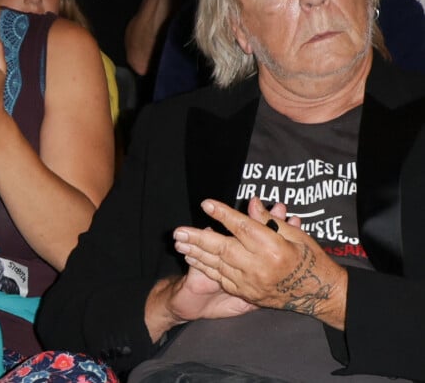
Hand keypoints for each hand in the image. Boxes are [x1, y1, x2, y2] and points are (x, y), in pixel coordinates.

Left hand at [173, 197, 346, 328]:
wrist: (320, 295)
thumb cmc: (310, 258)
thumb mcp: (296, 234)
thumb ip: (270, 220)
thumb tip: (252, 202)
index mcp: (274, 248)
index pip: (242, 227)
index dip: (222, 214)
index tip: (206, 203)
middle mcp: (260, 266)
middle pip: (223, 248)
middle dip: (198, 238)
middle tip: (177, 231)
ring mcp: (252, 283)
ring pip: (218, 265)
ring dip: (196, 253)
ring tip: (178, 243)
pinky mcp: (248, 294)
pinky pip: (223, 279)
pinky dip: (206, 268)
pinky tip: (193, 259)